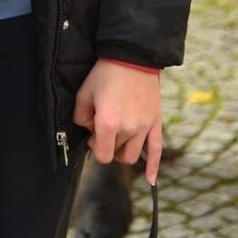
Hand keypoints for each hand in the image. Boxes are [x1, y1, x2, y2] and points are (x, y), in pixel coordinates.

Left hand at [73, 59, 161, 183]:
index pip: (102, 155)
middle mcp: (128, 130)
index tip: (92, 135)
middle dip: (107, 145)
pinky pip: (156, 150)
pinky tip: (151, 180)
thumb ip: (81, 116)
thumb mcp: (84, 92)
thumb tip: (88, 129)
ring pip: (132, 155)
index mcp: (108, 124)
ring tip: (118, 137)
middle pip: (116, 154)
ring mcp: (144, 127)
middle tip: (103, 130)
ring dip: (123, 151)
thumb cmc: (105, 73)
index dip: (95, 147)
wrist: (132, 57)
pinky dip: (153, 167)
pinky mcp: (156, 122)